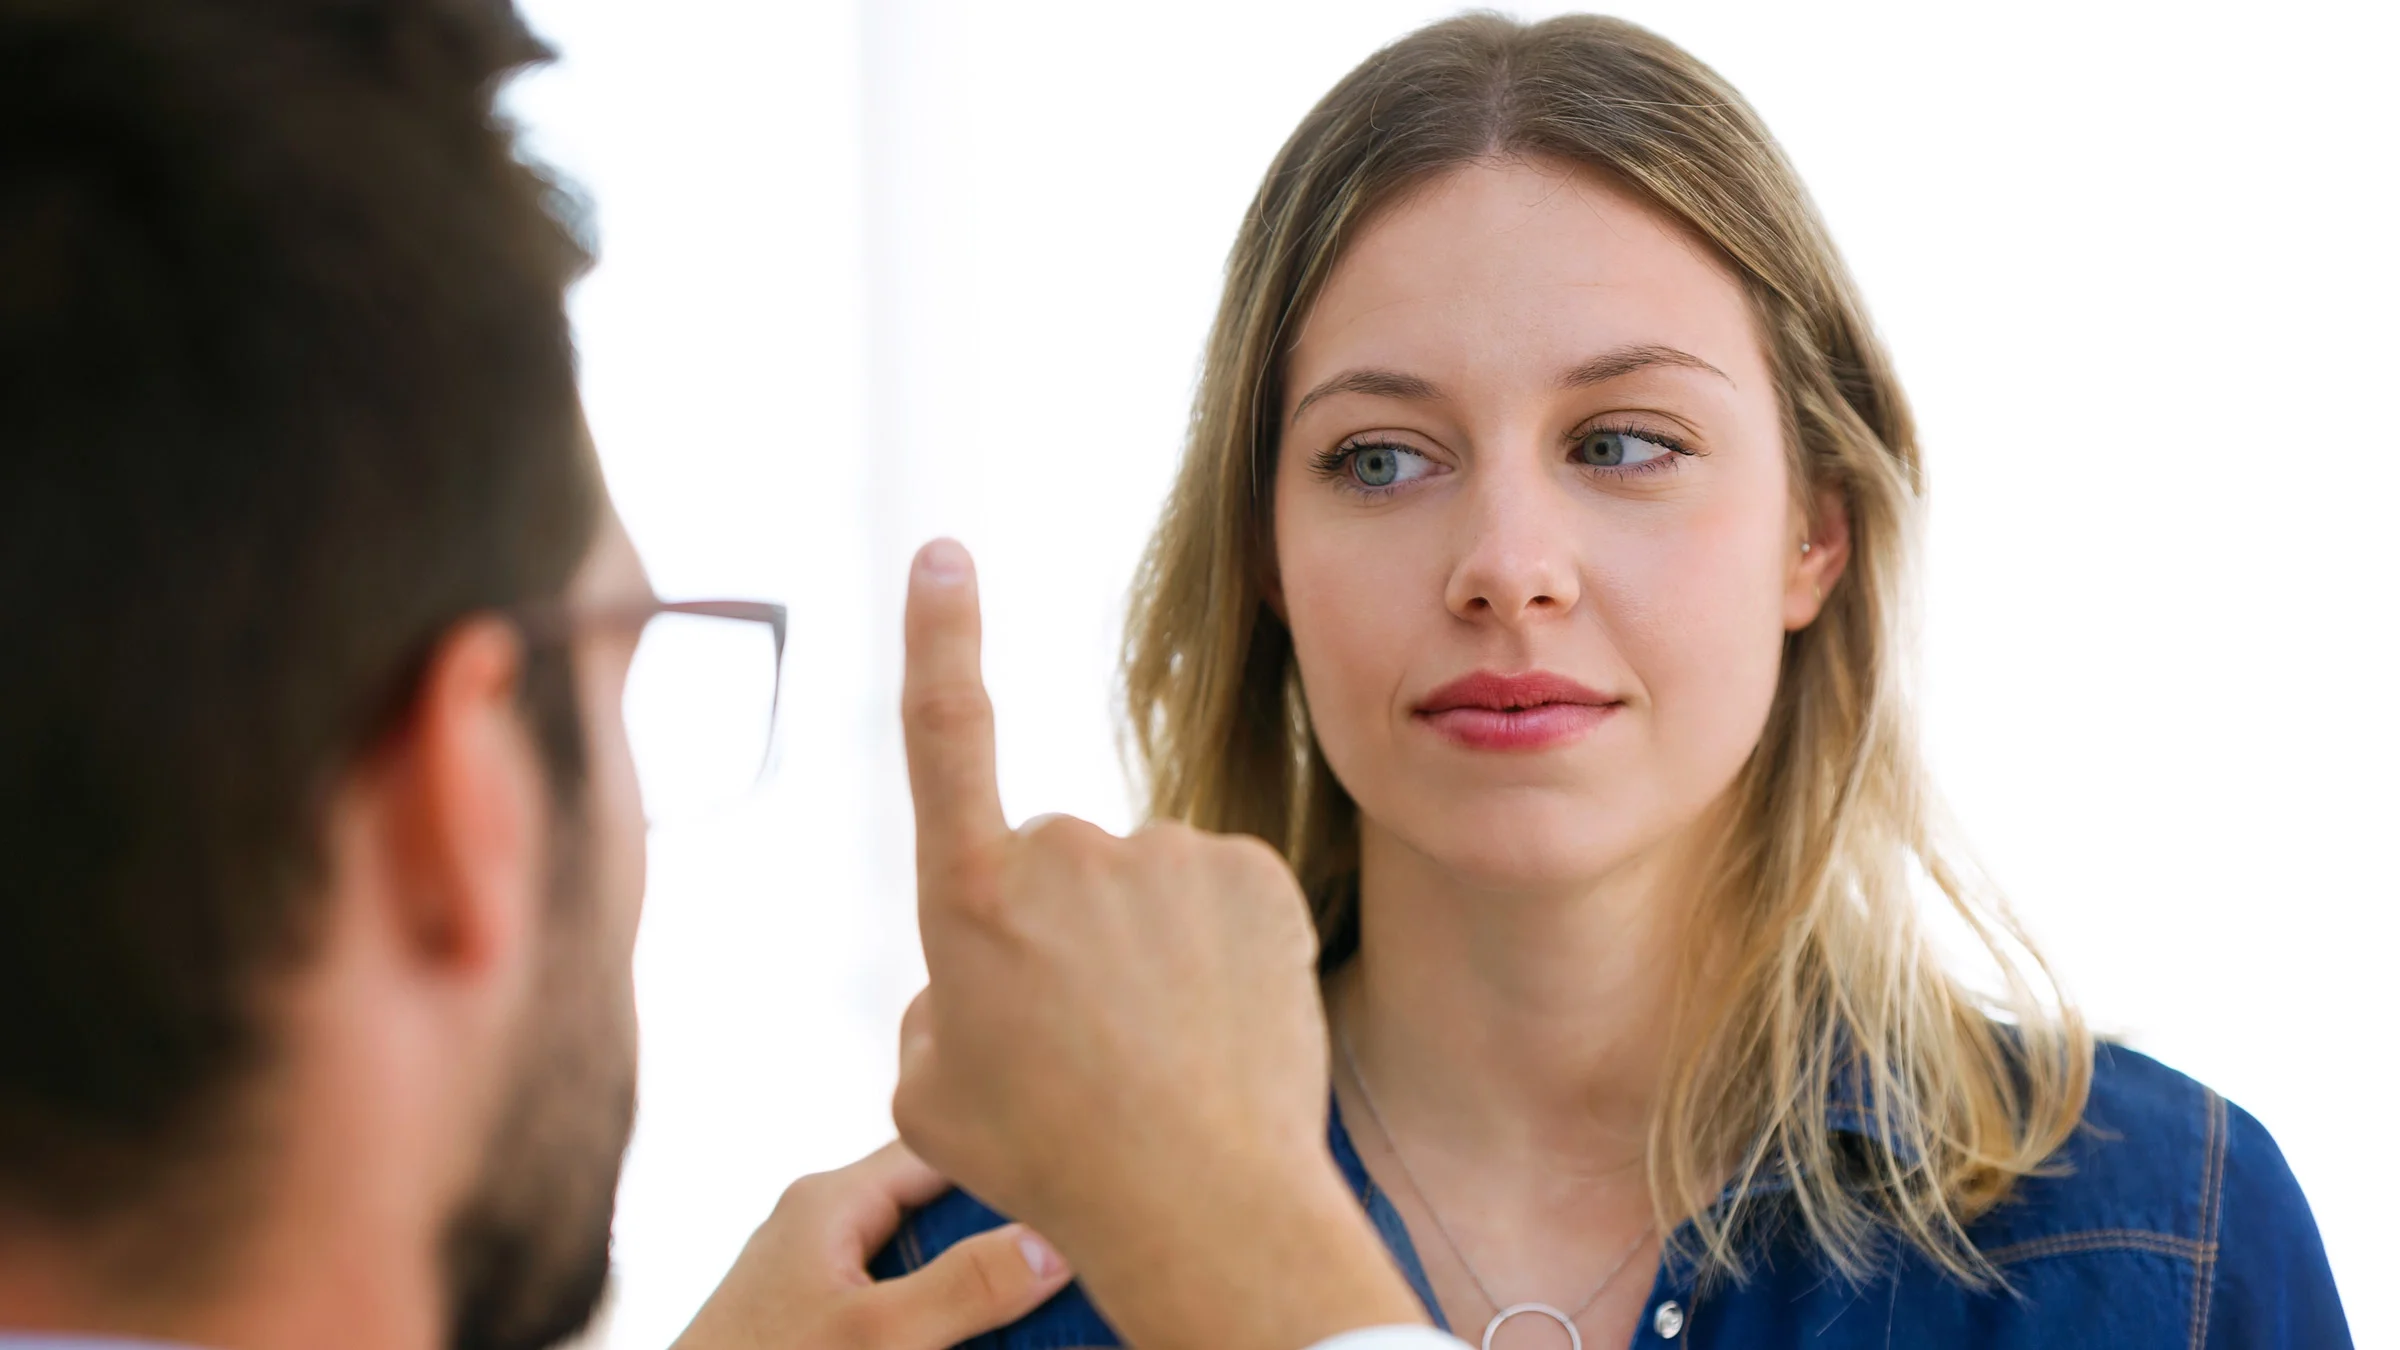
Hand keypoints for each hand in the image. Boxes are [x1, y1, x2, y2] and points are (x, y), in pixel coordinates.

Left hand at [670, 1141, 1071, 1349]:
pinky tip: (981, 1339)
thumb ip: (965, 1286)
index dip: (1012, 1158)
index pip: (945, 1148)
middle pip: (943, 1210)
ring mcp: (820, 1275)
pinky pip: (901, 1303)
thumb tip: (1055, 1244)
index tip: (1079, 1179)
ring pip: (927, 1261)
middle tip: (1073, 1259)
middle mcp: (827, 1223)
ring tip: (1044, 1307)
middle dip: (1006, 1237)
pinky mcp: (818, 1321)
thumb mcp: (876, 1335)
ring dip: (979, 1287)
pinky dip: (943, 1319)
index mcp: (833, 1199)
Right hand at [890, 538, 1425, 1349]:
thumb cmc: (1051, 1160)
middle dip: (1063, 930)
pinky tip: (1219, 1018)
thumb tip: (968, 975)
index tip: (945, 553)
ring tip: (1161, 1046)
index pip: (943, 732)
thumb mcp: (931, 1094)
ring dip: (1146, 941)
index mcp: (970, 893)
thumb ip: (936, 1006)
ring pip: (1142, 880)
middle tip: (1088, 1040)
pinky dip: (1216, 941)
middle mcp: (1066, 849)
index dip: (940, 636)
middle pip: (1055, 863)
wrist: (1201, 1203)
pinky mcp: (1250, 871)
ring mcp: (1166, 853)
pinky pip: (1215, 889)